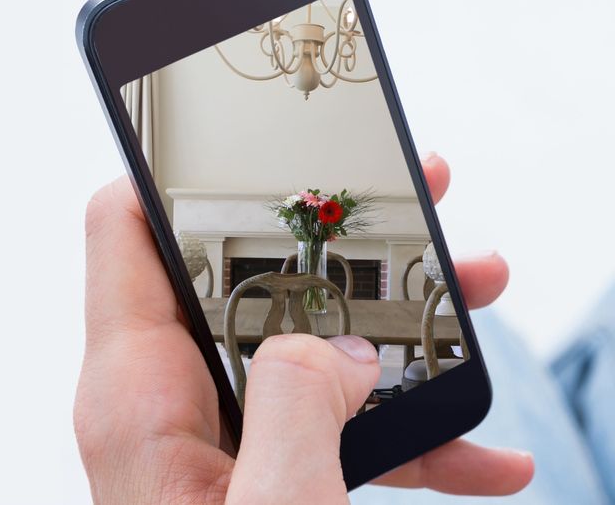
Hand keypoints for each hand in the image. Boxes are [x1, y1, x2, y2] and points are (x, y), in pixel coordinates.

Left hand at [75, 153, 533, 502]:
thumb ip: (301, 407)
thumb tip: (338, 348)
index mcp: (138, 393)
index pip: (126, 233)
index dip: (179, 173)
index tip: (261, 143)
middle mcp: (167, 401)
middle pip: (242, 279)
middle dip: (342, 246)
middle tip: (420, 204)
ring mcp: (216, 440)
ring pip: (302, 350)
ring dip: (398, 336)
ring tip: (487, 305)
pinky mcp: (259, 477)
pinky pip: (328, 428)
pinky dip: (404, 434)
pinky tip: (487, 457)